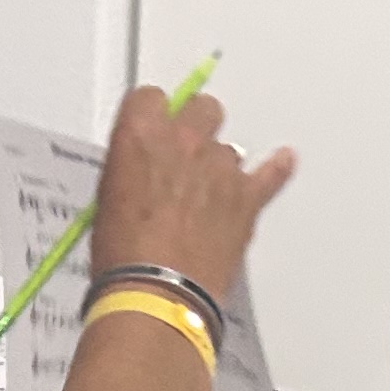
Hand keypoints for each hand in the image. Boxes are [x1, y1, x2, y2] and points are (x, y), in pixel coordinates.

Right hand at [89, 79, 293, 306]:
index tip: (152, 126)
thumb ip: (132, 170)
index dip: (152, 113)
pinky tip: (283, 162)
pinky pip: (271, 174)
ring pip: (229, 147)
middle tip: (186, 149)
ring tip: (208, 191)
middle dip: (195, 124)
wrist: (157, 293)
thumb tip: (143, 172)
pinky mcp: (247, 198)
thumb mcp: (106, 200)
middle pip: (202, 107)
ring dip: (220, 163)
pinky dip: (276, 169)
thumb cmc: (124, 256)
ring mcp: (221, 167)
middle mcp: (185, 140)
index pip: (151, 97)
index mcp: (142, 135)